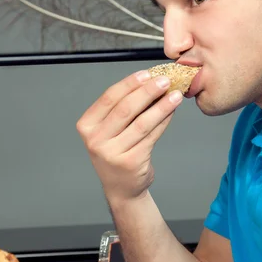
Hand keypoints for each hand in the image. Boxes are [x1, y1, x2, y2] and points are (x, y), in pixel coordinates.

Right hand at [76, 70, 182, 202]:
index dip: (129, 83)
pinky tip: (172, 112)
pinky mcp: (131, 162)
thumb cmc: (117, 153)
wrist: (121, 188)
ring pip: (141, 122)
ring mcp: (112, 153)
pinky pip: (151, 136)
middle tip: (165, 81)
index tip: (147, 73)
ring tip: (175, 95)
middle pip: (125, 109)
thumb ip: (122, 108)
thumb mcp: (109, 130)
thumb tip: (149, 81)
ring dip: (161, 106)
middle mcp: (95, 140)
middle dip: (147, 92)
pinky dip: (163, 121)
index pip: (109, 98)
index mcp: (86, 126)